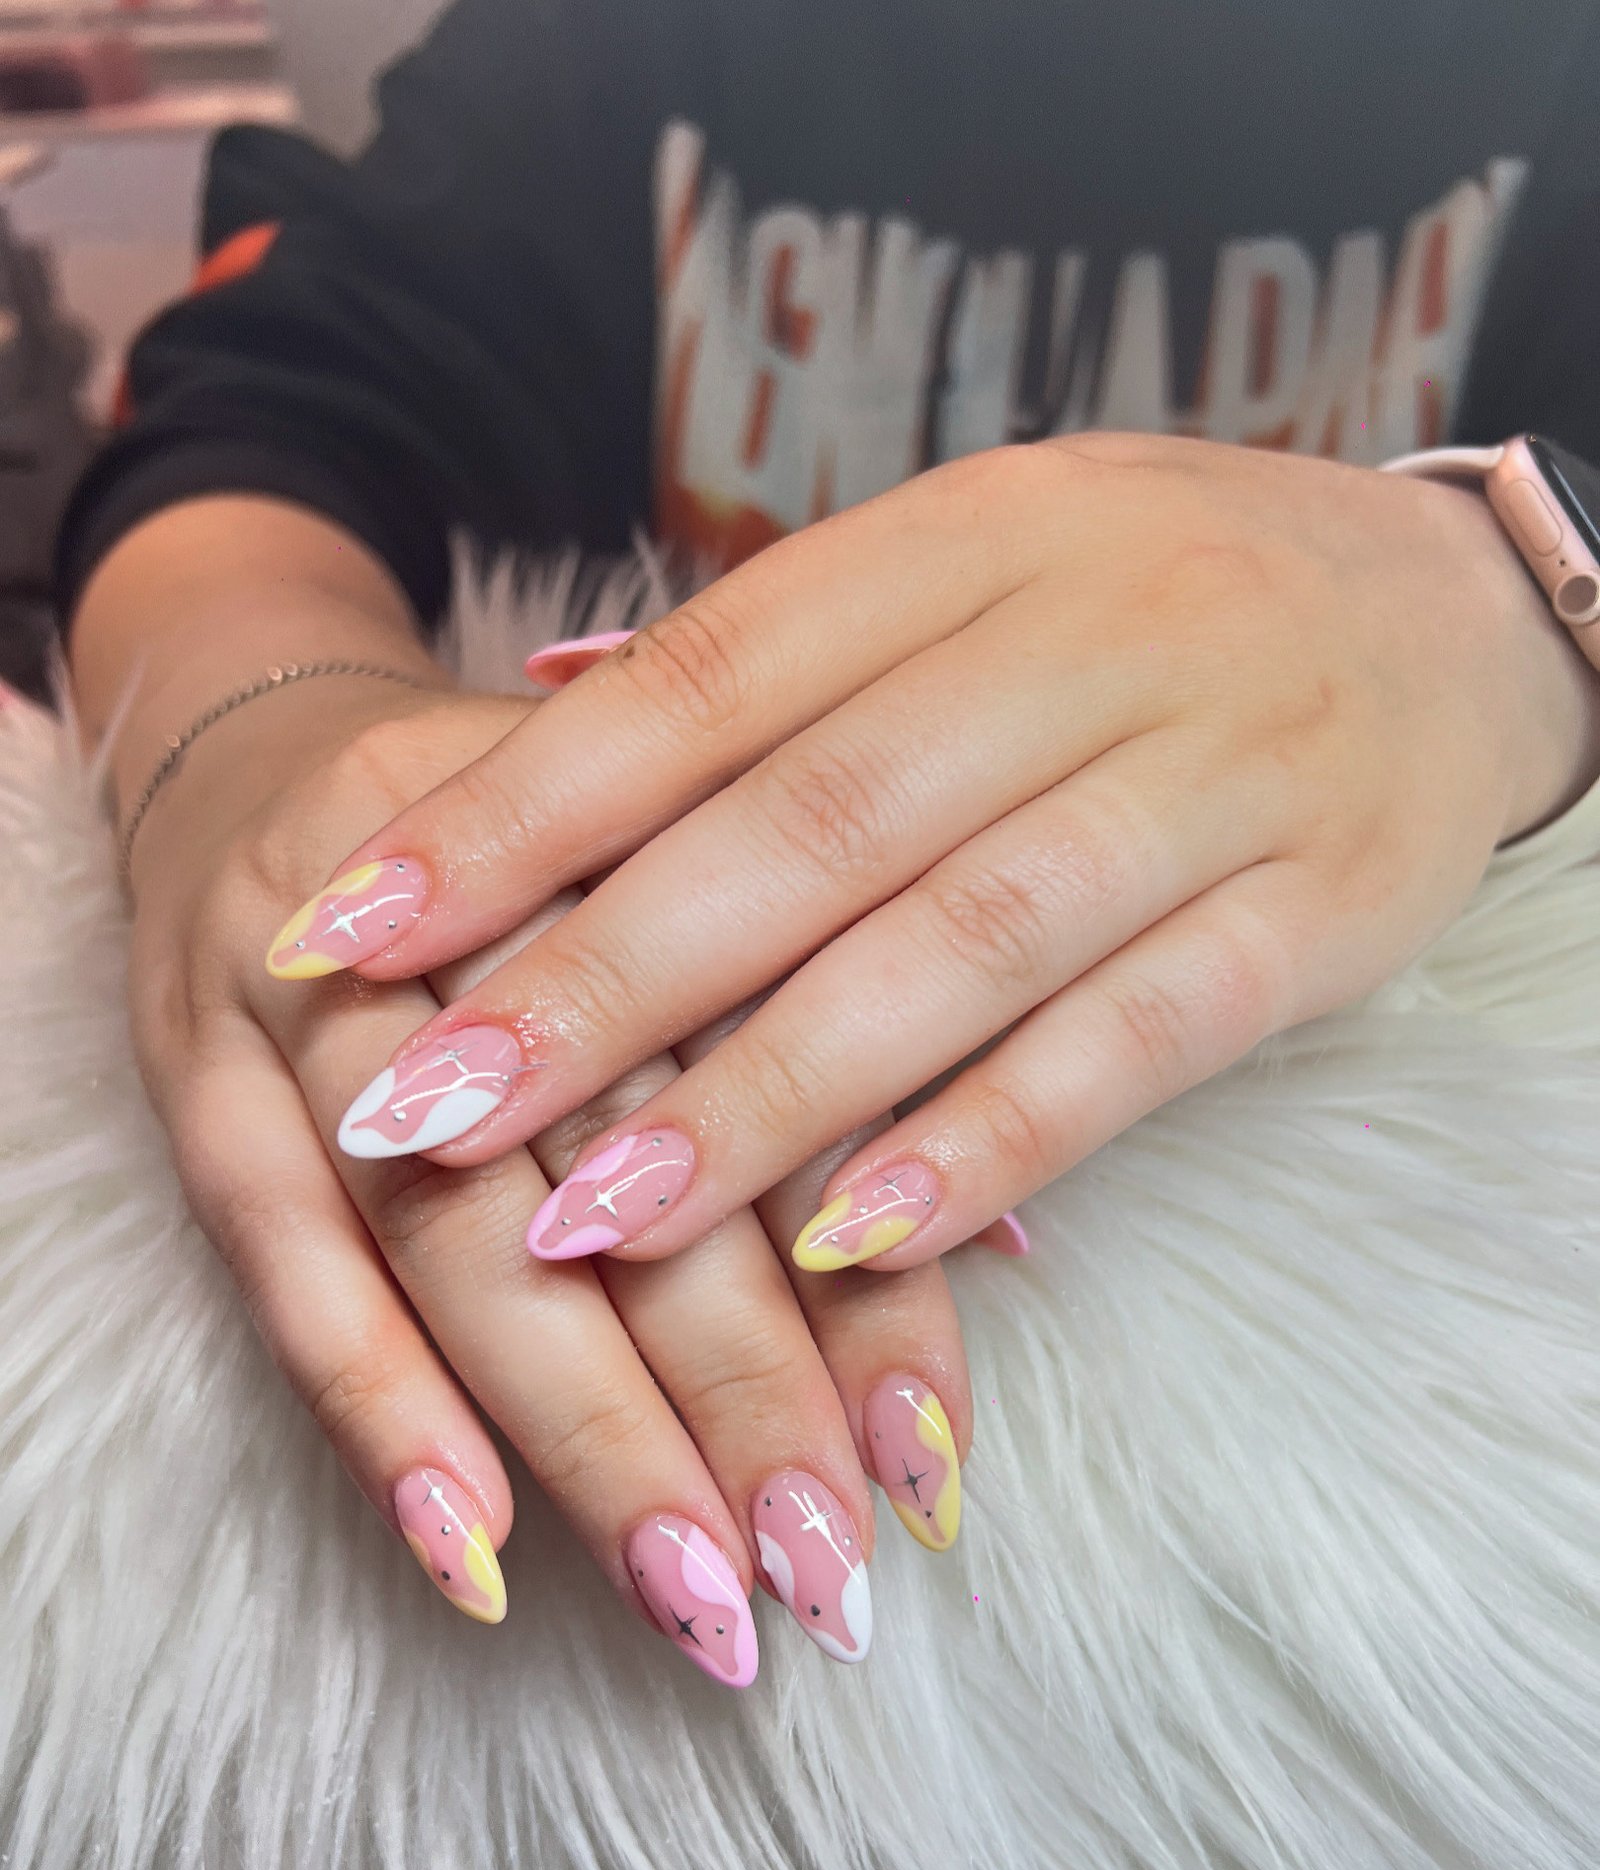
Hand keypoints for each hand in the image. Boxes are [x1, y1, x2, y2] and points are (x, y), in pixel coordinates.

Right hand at [125, 673, 972, 1684]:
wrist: (264, 751)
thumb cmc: (539, 859)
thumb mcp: (706, 901)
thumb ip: (842, 1049)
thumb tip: (1013, 1245)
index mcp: (651, 833)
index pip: (781, 1082)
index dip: (864, 1279)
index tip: (933, 1468)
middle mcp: (482, 902)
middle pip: (628, 1164)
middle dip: (740, 1389)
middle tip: (827, 1573)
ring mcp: (319, 990)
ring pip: (460, 1229)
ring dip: (582, 1431)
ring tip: (695, 1596)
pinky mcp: (194, 1071)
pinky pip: (278, 1257)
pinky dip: (376, 1408)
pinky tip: (471, 1553)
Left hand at [275, 434, 1599, 1272]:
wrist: (1452, 605)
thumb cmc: (1162, 599)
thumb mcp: (981, 556)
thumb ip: (783, 651)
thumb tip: (539, 697)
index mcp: (969, 537)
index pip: (706, 678)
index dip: (519, 811)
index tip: (353, 934)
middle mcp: (1085, 640)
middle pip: (807, 825)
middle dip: (594, 982)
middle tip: (418, 1110)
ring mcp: (1214, 775)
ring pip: (958, 945)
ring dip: (761, 1097)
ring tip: (590, 1221)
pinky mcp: (1315, 910)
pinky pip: (1138, 1036)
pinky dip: (993, 1143)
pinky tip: (852, 1244)